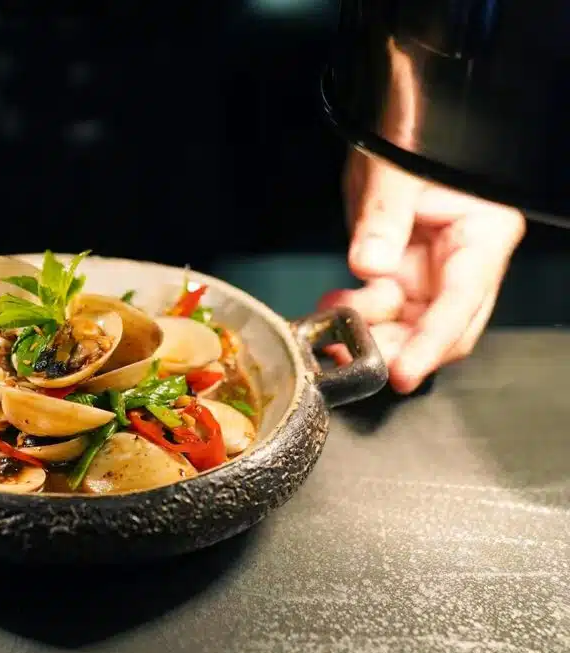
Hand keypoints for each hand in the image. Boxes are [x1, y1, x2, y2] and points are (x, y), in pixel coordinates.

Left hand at [319, 149, 524, 393]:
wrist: (393, 118)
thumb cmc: (410, 131)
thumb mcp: (395, 169)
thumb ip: (384, 217)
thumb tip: (369, 264)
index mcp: (484, 233)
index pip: (462, 300)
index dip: (432, 342)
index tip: (402, 372)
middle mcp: (463, 260)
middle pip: (441, 325)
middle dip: (397, 348)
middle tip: (352, 357)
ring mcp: (432, 269)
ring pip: (409, 323)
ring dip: (370, 333)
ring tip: (330, 326)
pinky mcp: (403, 271)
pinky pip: (383, 307)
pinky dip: (356, 313)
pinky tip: (330, 308)